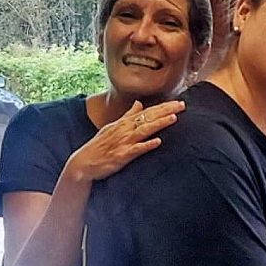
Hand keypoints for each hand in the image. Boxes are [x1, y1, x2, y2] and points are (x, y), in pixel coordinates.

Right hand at [63, 100, 184, 183]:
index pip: (147, 112)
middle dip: (165, 110)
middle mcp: (124, 129)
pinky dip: (147, 145)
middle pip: (148, 117)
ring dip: (159, 123)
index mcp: (124, 123)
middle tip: (181, 105)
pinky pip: (136, 149)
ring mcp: (123, 142)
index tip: (178, 102)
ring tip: (173, 118)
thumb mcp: (113, 127)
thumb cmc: (100, 146)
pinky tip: (158, 142)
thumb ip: (128, 116)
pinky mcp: (122, 155)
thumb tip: (139, 104)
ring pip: (144, 130)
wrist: (83, 163)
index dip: (163, 107)